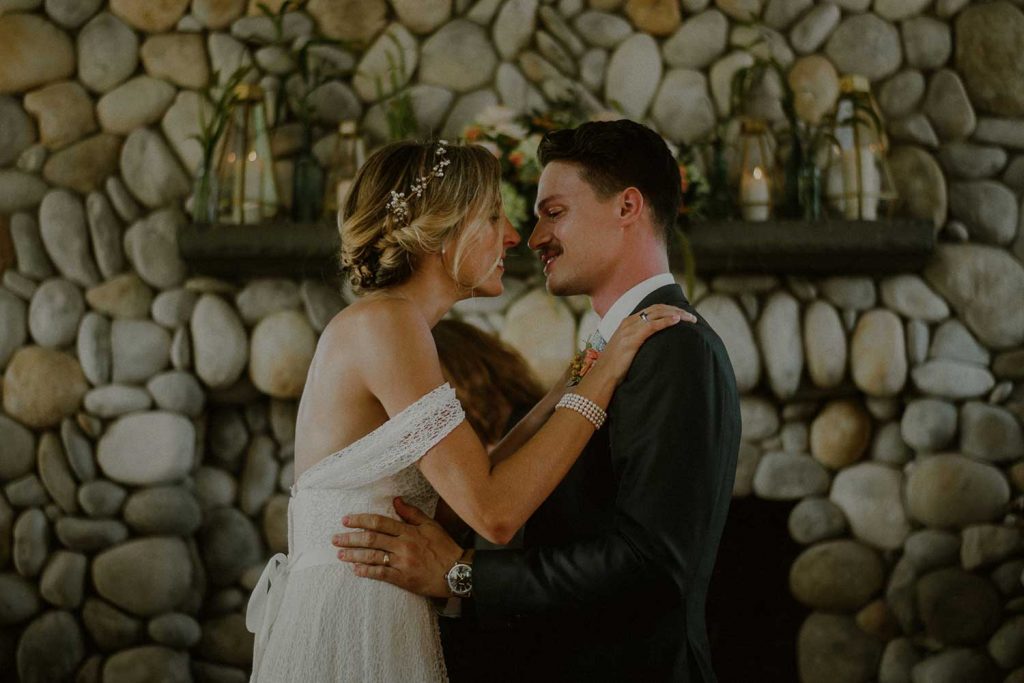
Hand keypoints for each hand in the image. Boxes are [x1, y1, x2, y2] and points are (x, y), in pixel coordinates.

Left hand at [332, 497, 462, 597]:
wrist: (457, 571)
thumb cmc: (444, 547)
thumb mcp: (430, 525)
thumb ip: (412, 513)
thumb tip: (395, 500)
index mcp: (408, 531)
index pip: (379, 522)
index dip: (360, 520)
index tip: (346, 520)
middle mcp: (403, 545)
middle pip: (371, 539)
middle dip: (350, 538)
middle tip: (335, 539)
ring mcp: (402, 563)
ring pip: (372, 557)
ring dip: (354, 555)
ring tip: (340, 555)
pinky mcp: (403, 579)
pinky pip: (381, 574)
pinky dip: (367, 572)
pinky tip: (356, 571)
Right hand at [589, 304, 694, 386]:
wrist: (603, 375)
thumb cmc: (616, 366)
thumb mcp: (628, 349)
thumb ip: (638, 341)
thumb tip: (655, 344)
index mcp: (628, 322)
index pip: (652, 309)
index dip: (669, 310)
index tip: (683, 315)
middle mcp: (628, 322)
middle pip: (657, 309)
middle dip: (676, 310)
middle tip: (691, 316)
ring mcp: (629, 329)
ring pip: (657, 314)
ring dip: (676, 314)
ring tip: (690, 318)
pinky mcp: (631, 339)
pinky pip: (652, 326)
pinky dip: (666, 321)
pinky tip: (677, 321)